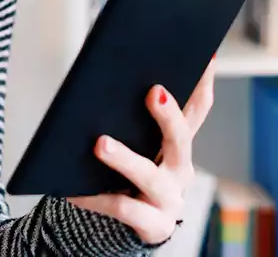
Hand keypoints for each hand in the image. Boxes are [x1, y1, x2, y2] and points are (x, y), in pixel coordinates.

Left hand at [68, 58, 215, 244]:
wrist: (132, 225)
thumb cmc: (132, 175)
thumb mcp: (140, 145)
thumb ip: (135, 119)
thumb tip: (110, 75)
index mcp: (180, 144)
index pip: (199, 108)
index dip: (204, 81)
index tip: (204, 53)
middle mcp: (181, 169)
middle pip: (180, 139)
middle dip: (169, 115)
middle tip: (154, 92)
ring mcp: (169, 199)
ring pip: (150, 176)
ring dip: (126, 158)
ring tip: (100, 144)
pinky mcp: (152, 225)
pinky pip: (122, 209)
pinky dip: (96, 199)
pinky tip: (72, 189)